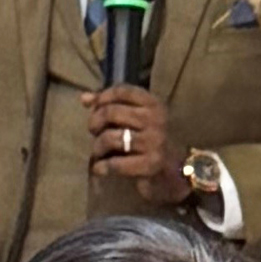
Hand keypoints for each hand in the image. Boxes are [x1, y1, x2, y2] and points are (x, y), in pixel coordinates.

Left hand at [84, 84, 192, 205]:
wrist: (176, 170)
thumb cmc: (149, 140)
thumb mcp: (136, 117)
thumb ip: (111, 105)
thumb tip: (85, 98)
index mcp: (154, 104)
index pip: (122, 91)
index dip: (102, 97)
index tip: (94, 108)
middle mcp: (156, 120)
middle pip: (111, 112)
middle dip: (95, 123)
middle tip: (95, 132)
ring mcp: (154, 142)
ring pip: (110, 137)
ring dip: (98, 147)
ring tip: (98, 152)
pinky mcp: (150, 164)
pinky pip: (115, 163)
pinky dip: (102, 166)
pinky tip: (100, 168)